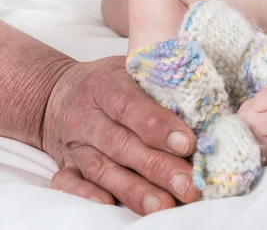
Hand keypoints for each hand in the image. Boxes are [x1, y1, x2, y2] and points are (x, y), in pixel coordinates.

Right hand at [43, 57, 200, 214]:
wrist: (58, 91)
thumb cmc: (109, 80)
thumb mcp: (131, 67)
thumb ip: (159, 81)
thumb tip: (202, 99)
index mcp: (105, 86)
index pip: (131, 107)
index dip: (159, 126)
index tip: (187, 144)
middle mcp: (86, 117)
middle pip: (122, 144)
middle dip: (157, 166)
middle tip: (188, 183)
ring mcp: (75, 144)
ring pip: (103, 169)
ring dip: (134, 190)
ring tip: (164, 204)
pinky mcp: (65, 166)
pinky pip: (71, 184)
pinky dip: (89, 196)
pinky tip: (112, 205)